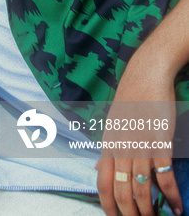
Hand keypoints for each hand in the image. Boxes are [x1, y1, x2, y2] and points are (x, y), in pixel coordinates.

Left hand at [95, 54, 181, 215]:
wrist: (145, 74)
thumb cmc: (130, 98)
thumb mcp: (112, 123)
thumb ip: (107, 148)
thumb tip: (97, 168)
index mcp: (108, 143)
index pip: (102, 183)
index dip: (108, 206)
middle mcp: (121, 147)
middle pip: (122, 192)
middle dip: (131, 215)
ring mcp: (140, 145)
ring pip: (142, 190)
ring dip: (150, 212)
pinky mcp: (160, 141)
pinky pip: (164, 177)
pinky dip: (171, 196)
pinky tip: (177, 208)